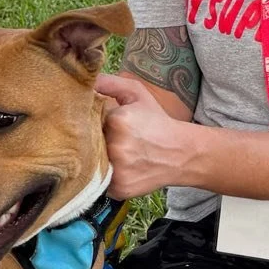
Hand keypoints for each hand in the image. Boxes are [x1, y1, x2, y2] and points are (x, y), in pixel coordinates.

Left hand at [96, 73, 199, 198]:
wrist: (181, 153)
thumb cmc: (156, 121)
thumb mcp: (137, 93)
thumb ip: (110, 83)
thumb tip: (86, 81)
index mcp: (117, 120)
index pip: (87, 120)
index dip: (95, 122)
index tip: (107, 124)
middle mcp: (115, 147)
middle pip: (88, 143)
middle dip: (95, 140)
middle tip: (117, 140)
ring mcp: (117, 170)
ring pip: (92, 163)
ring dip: (100, 159)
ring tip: (121, 154)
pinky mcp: (119, 188)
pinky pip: (100, 182)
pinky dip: (108, 177)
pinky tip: (124, 168)